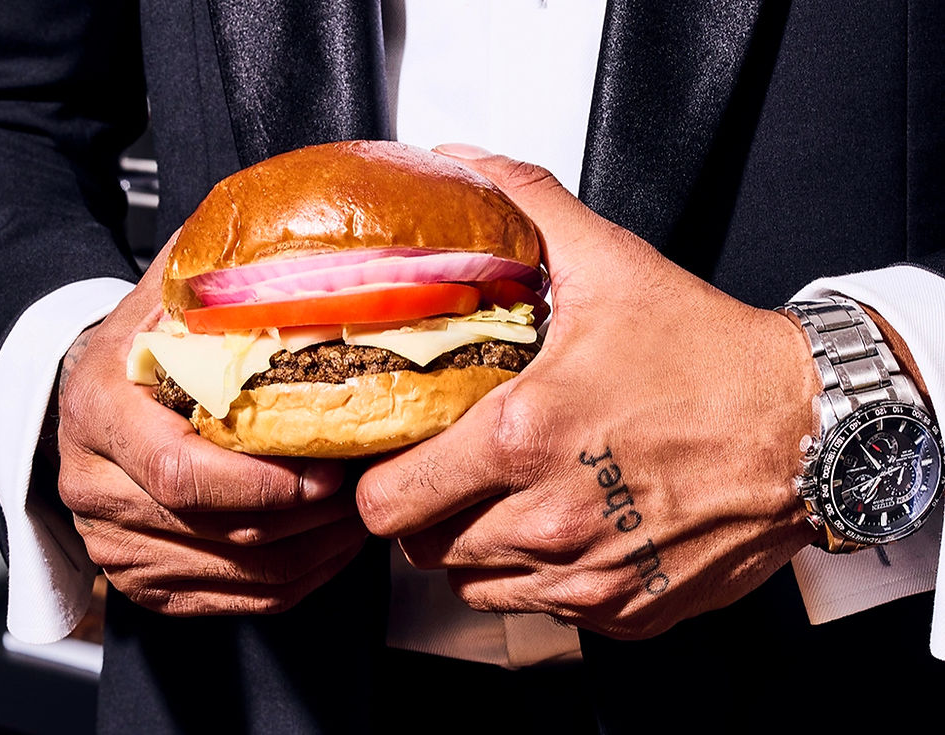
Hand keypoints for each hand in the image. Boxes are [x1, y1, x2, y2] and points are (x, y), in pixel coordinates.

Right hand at [57, 233, 367, 614]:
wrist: (97, 390)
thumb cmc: (147, 336)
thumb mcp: (173, 290)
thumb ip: (224, 274)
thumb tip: (313, 241)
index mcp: (102, 409)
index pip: (184, 473)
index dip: (270, 483)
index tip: (333, 467)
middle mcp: (96, 487)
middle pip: (222, 531)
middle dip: (313, 519)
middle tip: (373, 488)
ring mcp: (116, 544)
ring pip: (239, 576)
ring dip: (318, 553)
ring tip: (367, 514)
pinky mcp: (143, 581)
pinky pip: (235, 603)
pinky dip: (298, 582)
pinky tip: (334, 546)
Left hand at [356, 146, 820, 638]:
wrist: (807, 430)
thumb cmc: (710, 359)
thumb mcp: (613, 267)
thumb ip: (528, 207)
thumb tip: (468, 161)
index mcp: (522, 439)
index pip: (388, 502)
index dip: (380, 483)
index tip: (397, 462)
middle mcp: (548, 520)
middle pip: (424, 550)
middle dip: (427, 515)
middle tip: (454, 474)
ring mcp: (586, 576)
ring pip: (476, 587)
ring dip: (479, 547)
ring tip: (513, 498)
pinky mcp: (624, 610)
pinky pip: (543, 610)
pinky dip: (540, 577)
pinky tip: (569, 527)